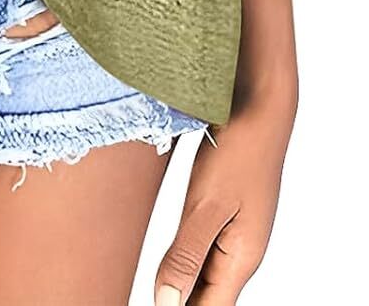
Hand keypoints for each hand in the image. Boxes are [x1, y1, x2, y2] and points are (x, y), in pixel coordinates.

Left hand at [154, 83, 296, 304]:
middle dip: (175, 301)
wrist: (257, 104)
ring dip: (176, 280)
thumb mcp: (207, 203)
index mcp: (242, 257)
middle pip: (206, 295)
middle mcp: (241, 251)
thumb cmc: (238, 150)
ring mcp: (234, 230)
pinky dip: (182, 255)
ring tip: (143, 287)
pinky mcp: (224, 210)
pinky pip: (202, 245)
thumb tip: (166, 303)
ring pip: (203, 271)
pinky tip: (163, 256)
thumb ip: (187, 254)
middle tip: (133, 294)